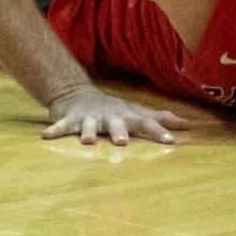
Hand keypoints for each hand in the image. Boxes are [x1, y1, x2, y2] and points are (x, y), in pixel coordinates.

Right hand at [42, 86, 190, 146]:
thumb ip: (160, 119)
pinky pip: (61, 127)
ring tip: (85, 141)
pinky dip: (55, 131)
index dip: (158, 131)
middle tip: (122, 142)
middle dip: (119, 132)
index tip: (171, 141)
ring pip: (88, 126)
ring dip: (87, 132)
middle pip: (116, 124)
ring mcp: (88, 118)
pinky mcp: (69, 121)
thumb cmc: (112, 108)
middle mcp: (109, 117)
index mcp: (126, 116)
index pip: (146, 124)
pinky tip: (46, 138)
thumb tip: (189, 124)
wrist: (75, 92)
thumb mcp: (135, 112)